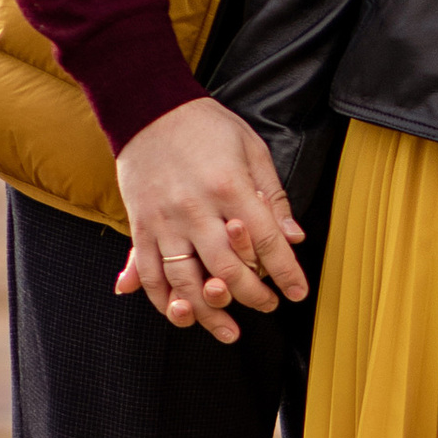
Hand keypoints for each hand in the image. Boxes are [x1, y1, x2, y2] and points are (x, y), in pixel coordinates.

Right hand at [113, 97, 306, 341]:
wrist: (147, 106)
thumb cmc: (206, 126)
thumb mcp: (251, 150)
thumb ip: (272, 197)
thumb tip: (294, 238)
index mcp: (229, 186)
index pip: (266, 241)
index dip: (286, 272)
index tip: (297, 292)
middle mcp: (195, 208)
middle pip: (227, 269)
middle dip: (253, 296)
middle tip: (268, 306)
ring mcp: (164, 220)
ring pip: (185, 282)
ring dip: (209, 313)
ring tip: (229, 331)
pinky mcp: (140, 225)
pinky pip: (150, 273)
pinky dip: (164, 300)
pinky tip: (182, 315)